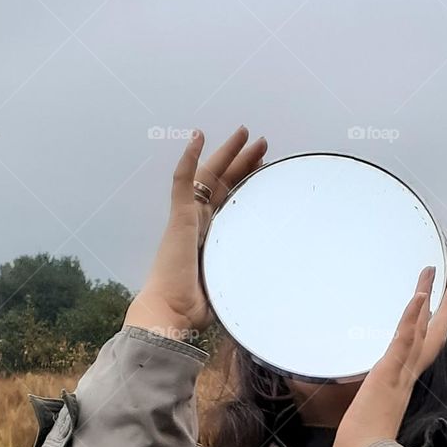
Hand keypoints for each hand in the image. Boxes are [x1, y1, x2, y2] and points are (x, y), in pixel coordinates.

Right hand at [124, 125, 266, 339]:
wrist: (172, 313)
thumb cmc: (198, 309)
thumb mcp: (232, 283)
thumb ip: (246, 274)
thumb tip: (275, 282)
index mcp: (211, 238)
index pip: (232, 201)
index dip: (248, 182)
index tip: (266, 168)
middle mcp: (199, 224)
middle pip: (224, 183)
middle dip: (243, 161)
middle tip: (263, 143)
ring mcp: (188, 218)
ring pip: (209, 175)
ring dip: (227, 152)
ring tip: (246, 133)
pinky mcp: (179, 218)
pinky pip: (182, 181)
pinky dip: (189, 157)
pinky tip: (198, 136)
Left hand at [332, 267, 446, 446]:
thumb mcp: (369, 417)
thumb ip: (372, 407)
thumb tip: (365, 408)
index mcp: (403, 385)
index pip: (422, 350)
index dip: (434, 328)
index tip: (441, 308)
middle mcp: (407, 376)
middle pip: (431, 334)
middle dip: (443, 306)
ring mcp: (400, 373)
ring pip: (419, 330)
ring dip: (426, 299)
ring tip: (432, 273)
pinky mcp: (388, 373)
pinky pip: (402, 340)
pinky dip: (411, 318)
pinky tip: (417, 296)